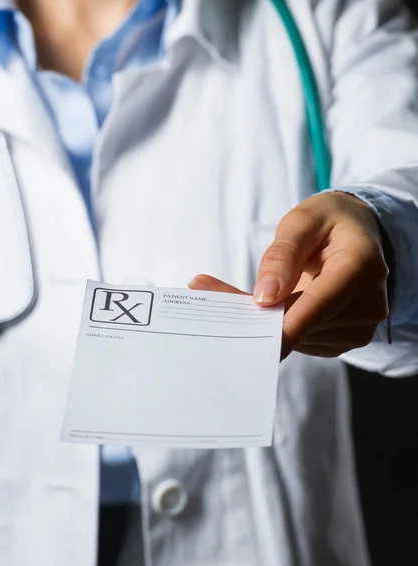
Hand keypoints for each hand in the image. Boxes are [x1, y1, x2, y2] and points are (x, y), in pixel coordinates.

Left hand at [189, 192, 389, 358]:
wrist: (359, 237)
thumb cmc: (330, 222)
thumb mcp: (303, 220)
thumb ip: (283, 255)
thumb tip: (266, 296)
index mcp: (363, 267)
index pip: (321, 304)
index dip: (285, 325)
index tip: (251, 335)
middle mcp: (368, 304)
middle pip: (302, 322)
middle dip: (255, 315)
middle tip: (202, 291)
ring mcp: (356, 328)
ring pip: (296, 335)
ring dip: (260, 322)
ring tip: (226, 296)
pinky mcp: (340, 339)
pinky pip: (299, 339)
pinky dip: (273, 327)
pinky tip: (258, 310)